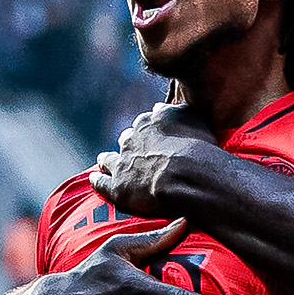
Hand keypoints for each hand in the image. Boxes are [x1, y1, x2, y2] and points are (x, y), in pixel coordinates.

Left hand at [90, 104, 218, 218]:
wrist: (188, 177)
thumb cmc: (198, 149)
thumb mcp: (192, 119)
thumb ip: (174, 111)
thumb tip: (159, 107)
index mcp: (148, 122)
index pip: (145, 124)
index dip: (150, 132)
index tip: (155, 139)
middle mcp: (131, 140)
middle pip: (126, 140)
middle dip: (130, 145)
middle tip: (138, 153)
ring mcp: (122, 164)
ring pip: (108, 159)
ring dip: (108, 160)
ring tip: (106, 162)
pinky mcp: (117, 187)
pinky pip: (101, 182)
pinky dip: (97, 180)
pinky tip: (95, 179)